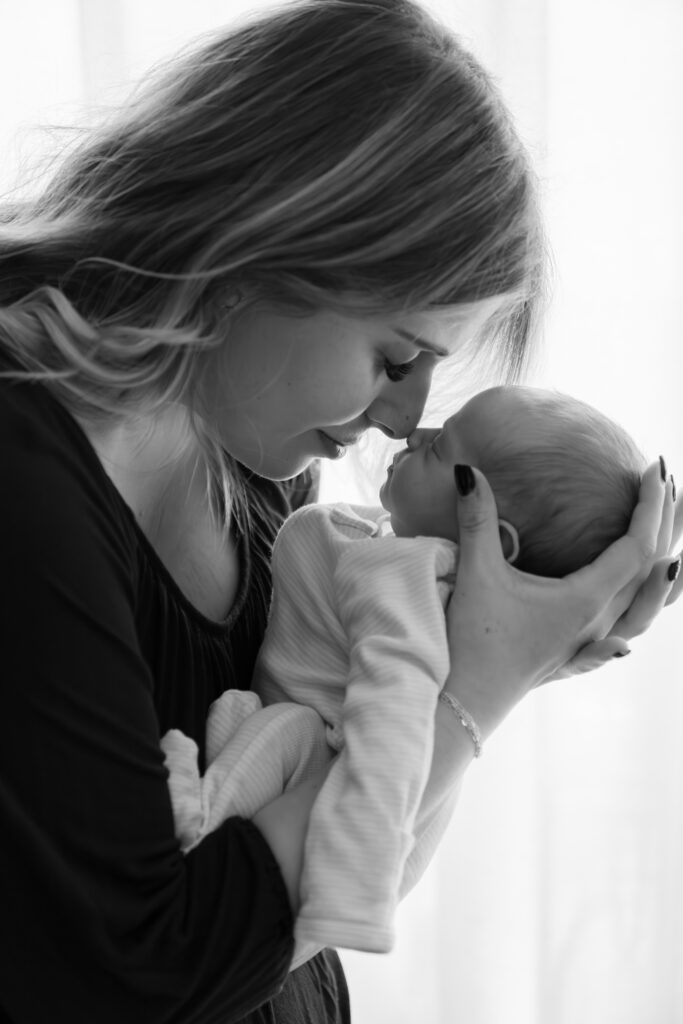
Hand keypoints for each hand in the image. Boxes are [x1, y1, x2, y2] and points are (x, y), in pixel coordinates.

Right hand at [443, 461, 675, 738]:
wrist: (466, 699)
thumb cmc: (473, 639)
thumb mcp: (476, 573)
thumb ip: (477, 519)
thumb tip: (469, 471)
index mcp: (586, 600)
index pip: (638, 546)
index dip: (651, 505)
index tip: (654, 469)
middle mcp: (601, 622)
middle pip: (653, 569)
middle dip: (664, 521)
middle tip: (665, 479)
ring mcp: (594, 641)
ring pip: (650, 602)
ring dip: (664, 563)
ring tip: (672, 534)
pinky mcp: (581, 651)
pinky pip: (632, 622)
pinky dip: (649, 600)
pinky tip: (648, 594)